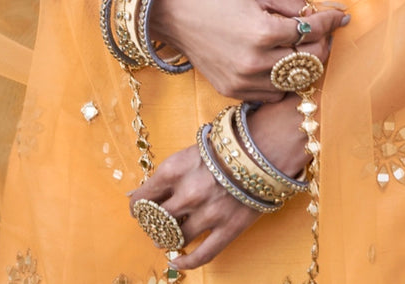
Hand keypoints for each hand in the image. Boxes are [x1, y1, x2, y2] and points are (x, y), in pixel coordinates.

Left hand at [128, 98, 306, 269]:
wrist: (266, 145)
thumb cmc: (228, 142)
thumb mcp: (193, 149)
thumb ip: (170, 173)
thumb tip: (140, 193)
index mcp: (174, 169)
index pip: (143, 197)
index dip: (138, 206)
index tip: (139, 208)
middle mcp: (187, 193)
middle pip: (157, 219)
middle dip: (153, 223)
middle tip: (154, 223)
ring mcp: (207, 214)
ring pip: (176, 237)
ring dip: (168, 240)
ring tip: (167, 237)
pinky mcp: (227, 229)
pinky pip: (201, 255)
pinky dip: (185, 261)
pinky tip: (177, 261)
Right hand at [149, 0, 347, 101]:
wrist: (172, 10)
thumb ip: (291, 5)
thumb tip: (316, 12)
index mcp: (263, 32)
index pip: (311, 32)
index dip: (329, 21)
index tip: (340, 16)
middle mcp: (255, 62)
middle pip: (308, 61)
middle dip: (321, 44)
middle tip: (324, 31)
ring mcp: (243, 81)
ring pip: (293, 82)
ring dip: (303, 64)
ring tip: (303, 46)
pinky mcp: (232, 91)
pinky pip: (270, 93)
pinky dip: (281, 81)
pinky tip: (280, 62)